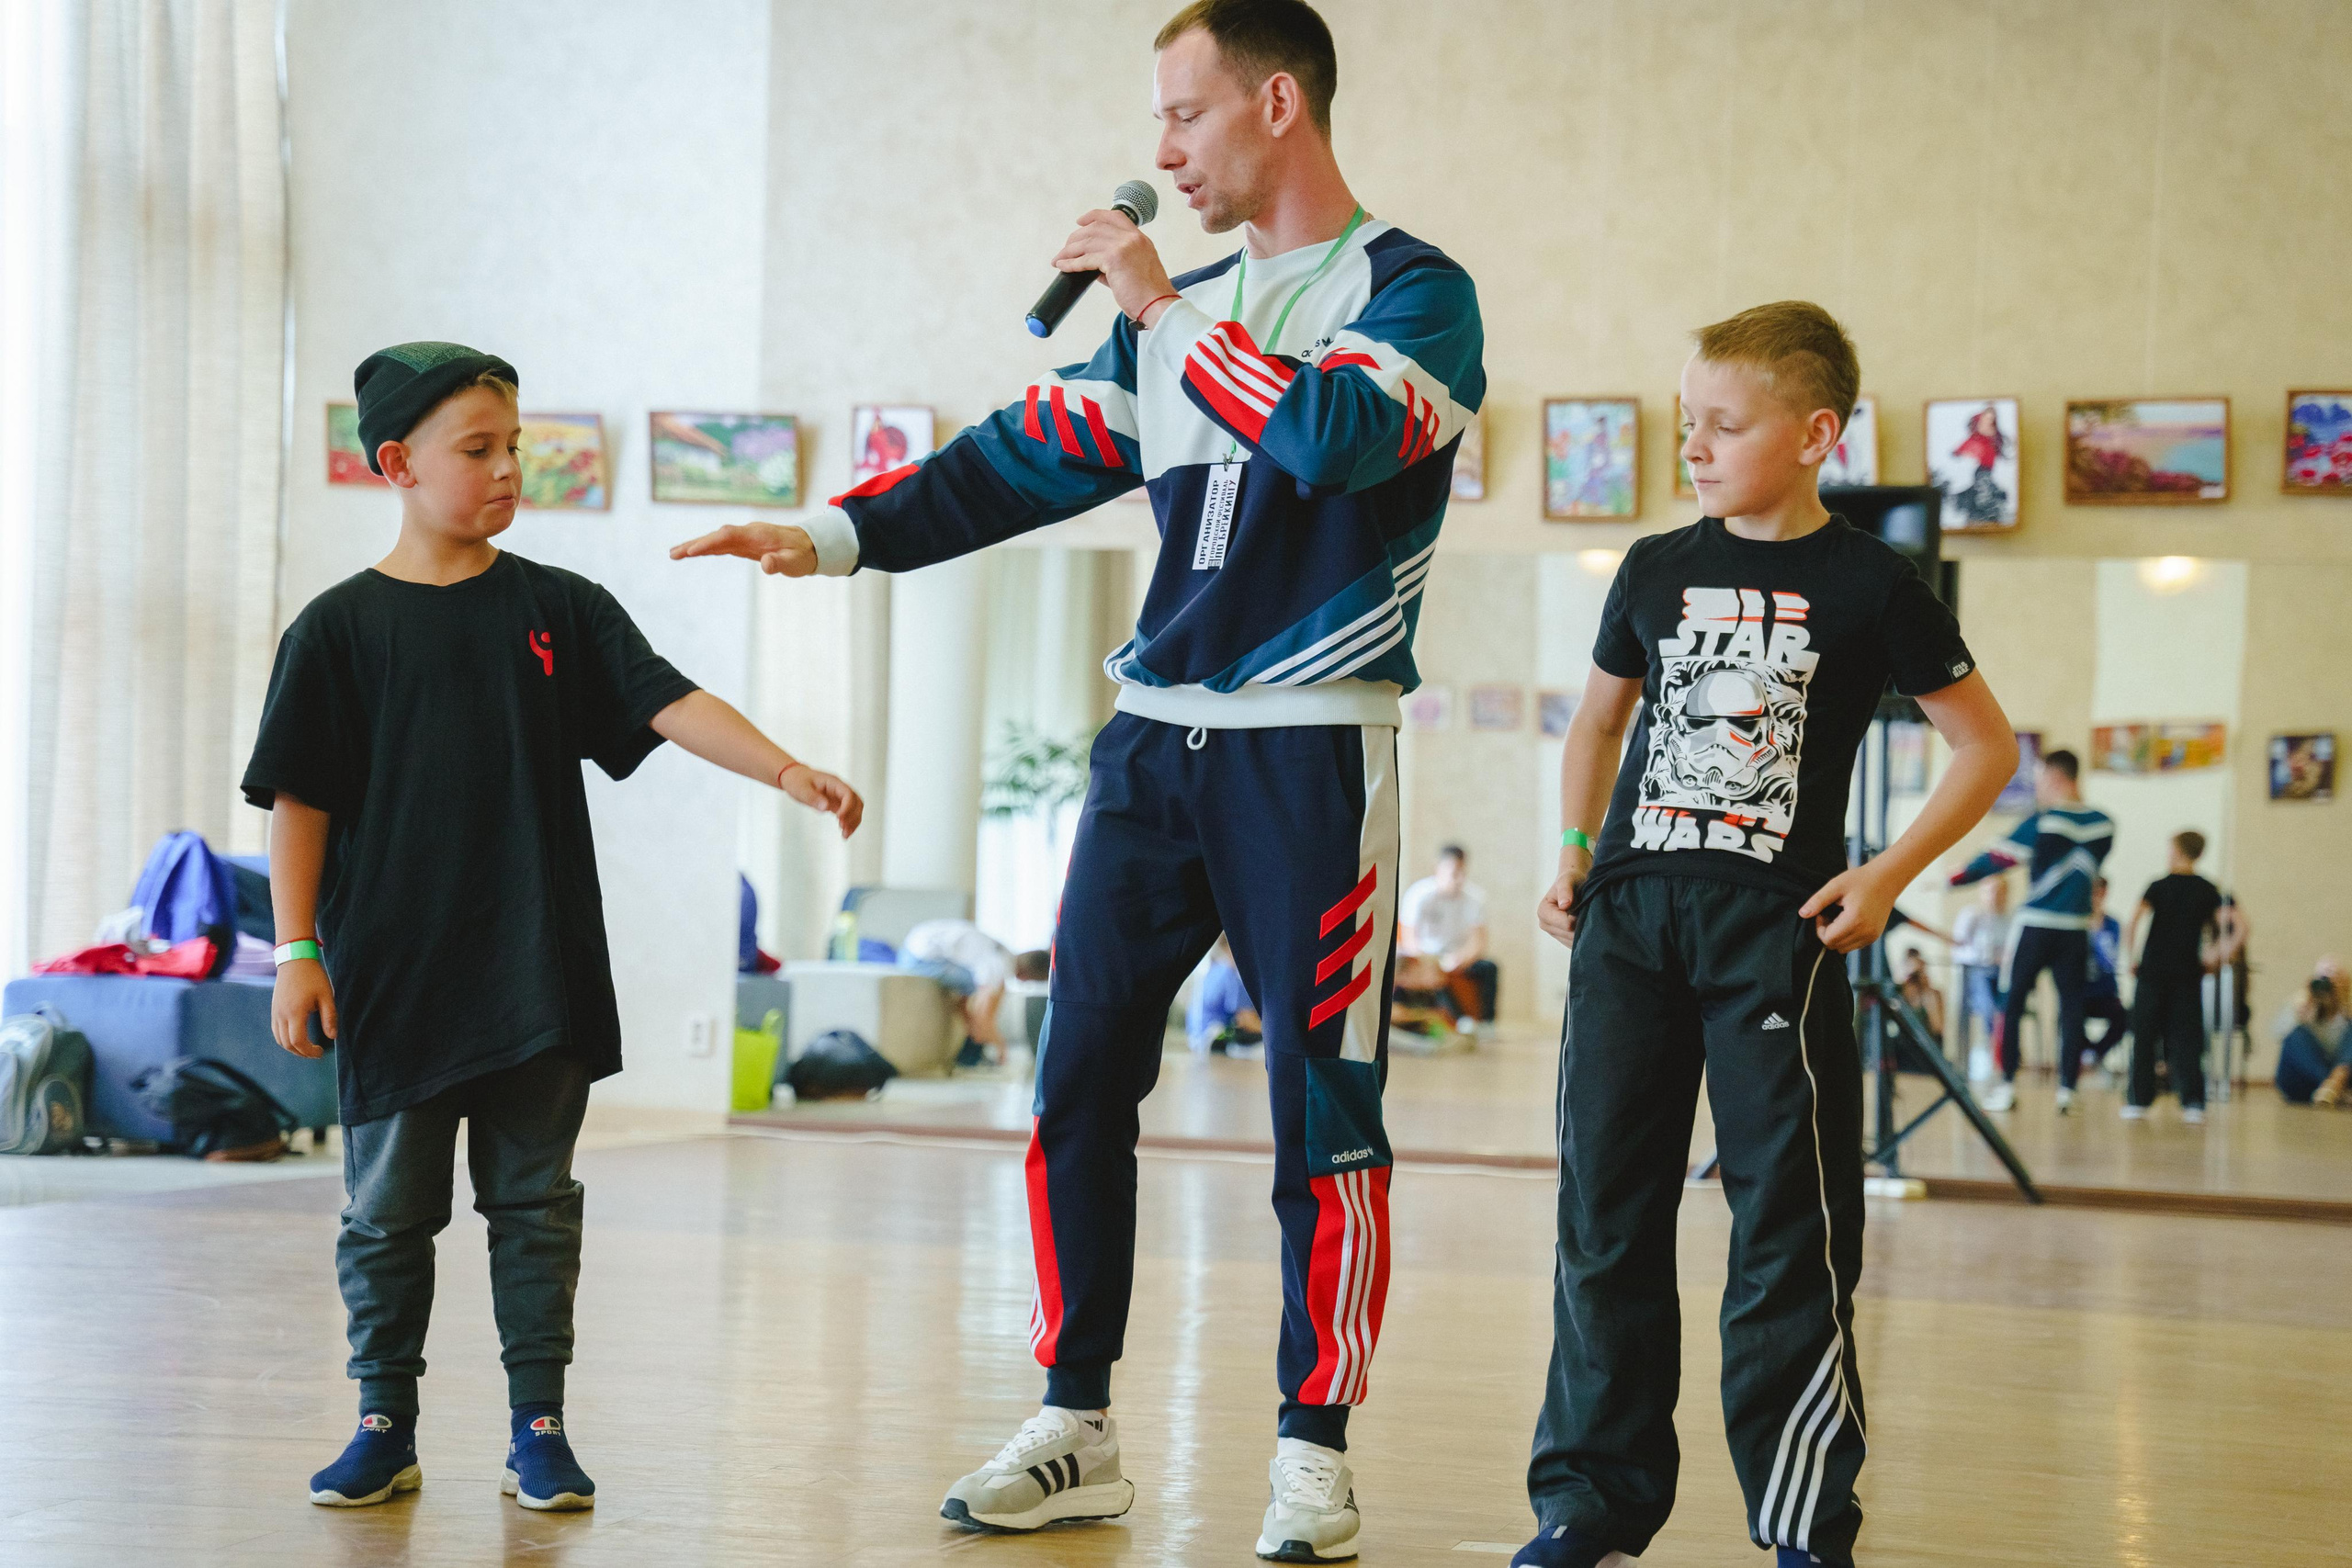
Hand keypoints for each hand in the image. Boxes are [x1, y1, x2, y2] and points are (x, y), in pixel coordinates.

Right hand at [271, 959, 335, 1058]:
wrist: (295, 960)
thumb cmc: (313, 977)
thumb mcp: (326, 995)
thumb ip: (330, 1017)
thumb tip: (332, 1036)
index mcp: (295, 1012)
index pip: (298, 1041)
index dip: (309, 1051)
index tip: (321, 1052)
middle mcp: (282, 1014)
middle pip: (287, 1044)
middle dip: (301, 1052)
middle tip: (315, 1053)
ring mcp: (275, 1012)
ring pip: (280, 1039)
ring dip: (293, 1047)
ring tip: (307, 1048)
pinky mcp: (274, 1009)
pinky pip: (276, 1031)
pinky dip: (285, 1039)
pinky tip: (297, 1037)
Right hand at [668, 522, 814, 576]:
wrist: (809, 545)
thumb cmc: (802, 554)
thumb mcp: (795, 562)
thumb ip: (780, 563)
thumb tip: (766, 564)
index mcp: (757, 534)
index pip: (728, 536)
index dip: (710, 542)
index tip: (693, 550)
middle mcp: (747, 533)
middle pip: (716, 536)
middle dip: (695, 544)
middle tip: (673, 554)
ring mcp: (744, 538)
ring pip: (716, 540)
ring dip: (695, 546)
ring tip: (674, 554)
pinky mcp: (743, 545)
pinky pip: (721, 546)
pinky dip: (705, 549)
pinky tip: (691, 553)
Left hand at [781, 762, 863, 837]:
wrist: (794, 777)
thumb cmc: (798, 780)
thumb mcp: (801, 789)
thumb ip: (813, 797)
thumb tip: (826, 807)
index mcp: (833, 782)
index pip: (848, 793)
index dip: (847, 806)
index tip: (839, 818)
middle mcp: (839, 789)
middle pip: (856, 802)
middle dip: (853, 816)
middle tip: (843, 828)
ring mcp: (839, 797)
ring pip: (855, 809)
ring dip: (853, 822)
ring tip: (845, 835)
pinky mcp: (836, 804)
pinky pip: (847, 814)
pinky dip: (849, 823)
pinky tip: (844, 833)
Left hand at [1053, 208, 1177, 321]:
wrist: (1158, 305)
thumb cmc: (1147, 295)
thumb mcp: (1133, 271)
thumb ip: (1113, 264)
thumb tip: (1093, 266)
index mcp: (1139, 239)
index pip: (1114, 216)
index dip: (1094, 216)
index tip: (1080, 221)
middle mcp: (1132, 238)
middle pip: (1095, 227)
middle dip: (1076, 237)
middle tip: (1065, 250)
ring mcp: (1123, 246)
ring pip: (1088, 241)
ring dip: (1069, 251)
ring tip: (1058, 260)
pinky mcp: (1114, 259)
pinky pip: (1085, 258)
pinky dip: (1071, 263)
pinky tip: (1063, 267)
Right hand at [1537, 851, 1589, 947]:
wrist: (1575, 883)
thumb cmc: (1571, 879)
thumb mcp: (1568, 880)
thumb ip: (1565, 890)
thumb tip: (1564, 905)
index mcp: (1543, 912)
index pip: (1566, 924)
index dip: (1578, 917)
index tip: (1583, 907)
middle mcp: (1545, 925)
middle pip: (1569, 935)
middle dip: (1581, 926)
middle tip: (1589, 912)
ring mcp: (1554, 934)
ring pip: (1573, 941)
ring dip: (1583, 931)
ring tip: (1586, 916)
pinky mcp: (1562, 939)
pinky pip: (1575, 944)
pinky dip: (1583, 936)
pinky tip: (1586, 924)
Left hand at [1801, 865, 1897, 952]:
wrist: (1887, 879)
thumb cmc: (1860, 879)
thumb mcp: (1836, 885)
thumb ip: (1818, 901)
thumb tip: (1802, 914)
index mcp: (1855, 921)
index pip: (1828, 939)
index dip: (1820, 928)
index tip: (1823, 912)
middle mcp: (1866, 933)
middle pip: (1834, 946)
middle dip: (1827, 932)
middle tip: (1830, 913)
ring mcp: (1872, 937)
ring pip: (1843, 948)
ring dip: (1837, 936)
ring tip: (1839, 917)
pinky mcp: (1874, 937)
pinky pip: (1853, 945)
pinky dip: (1846, 937)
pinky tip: (1848, 920)